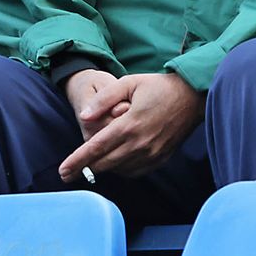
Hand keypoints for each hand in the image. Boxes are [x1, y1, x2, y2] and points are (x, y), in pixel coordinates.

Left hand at [58, 73, 203, 181]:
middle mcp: (140, 143)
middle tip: (68, 172)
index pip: (96, 148)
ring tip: (93, 162)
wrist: (193, 97)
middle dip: (85, 169)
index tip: (63, 171)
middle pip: (105, 164)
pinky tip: (116, 161)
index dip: (77, 161)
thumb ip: (104, 99)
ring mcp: (151, 154)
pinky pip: (135, 172)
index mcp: (129, 124)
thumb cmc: (158, 87)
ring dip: (104, 167)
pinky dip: (122, 169)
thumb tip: (84, 117)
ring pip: (119, 170)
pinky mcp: (160, 159)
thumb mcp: (128, 82)